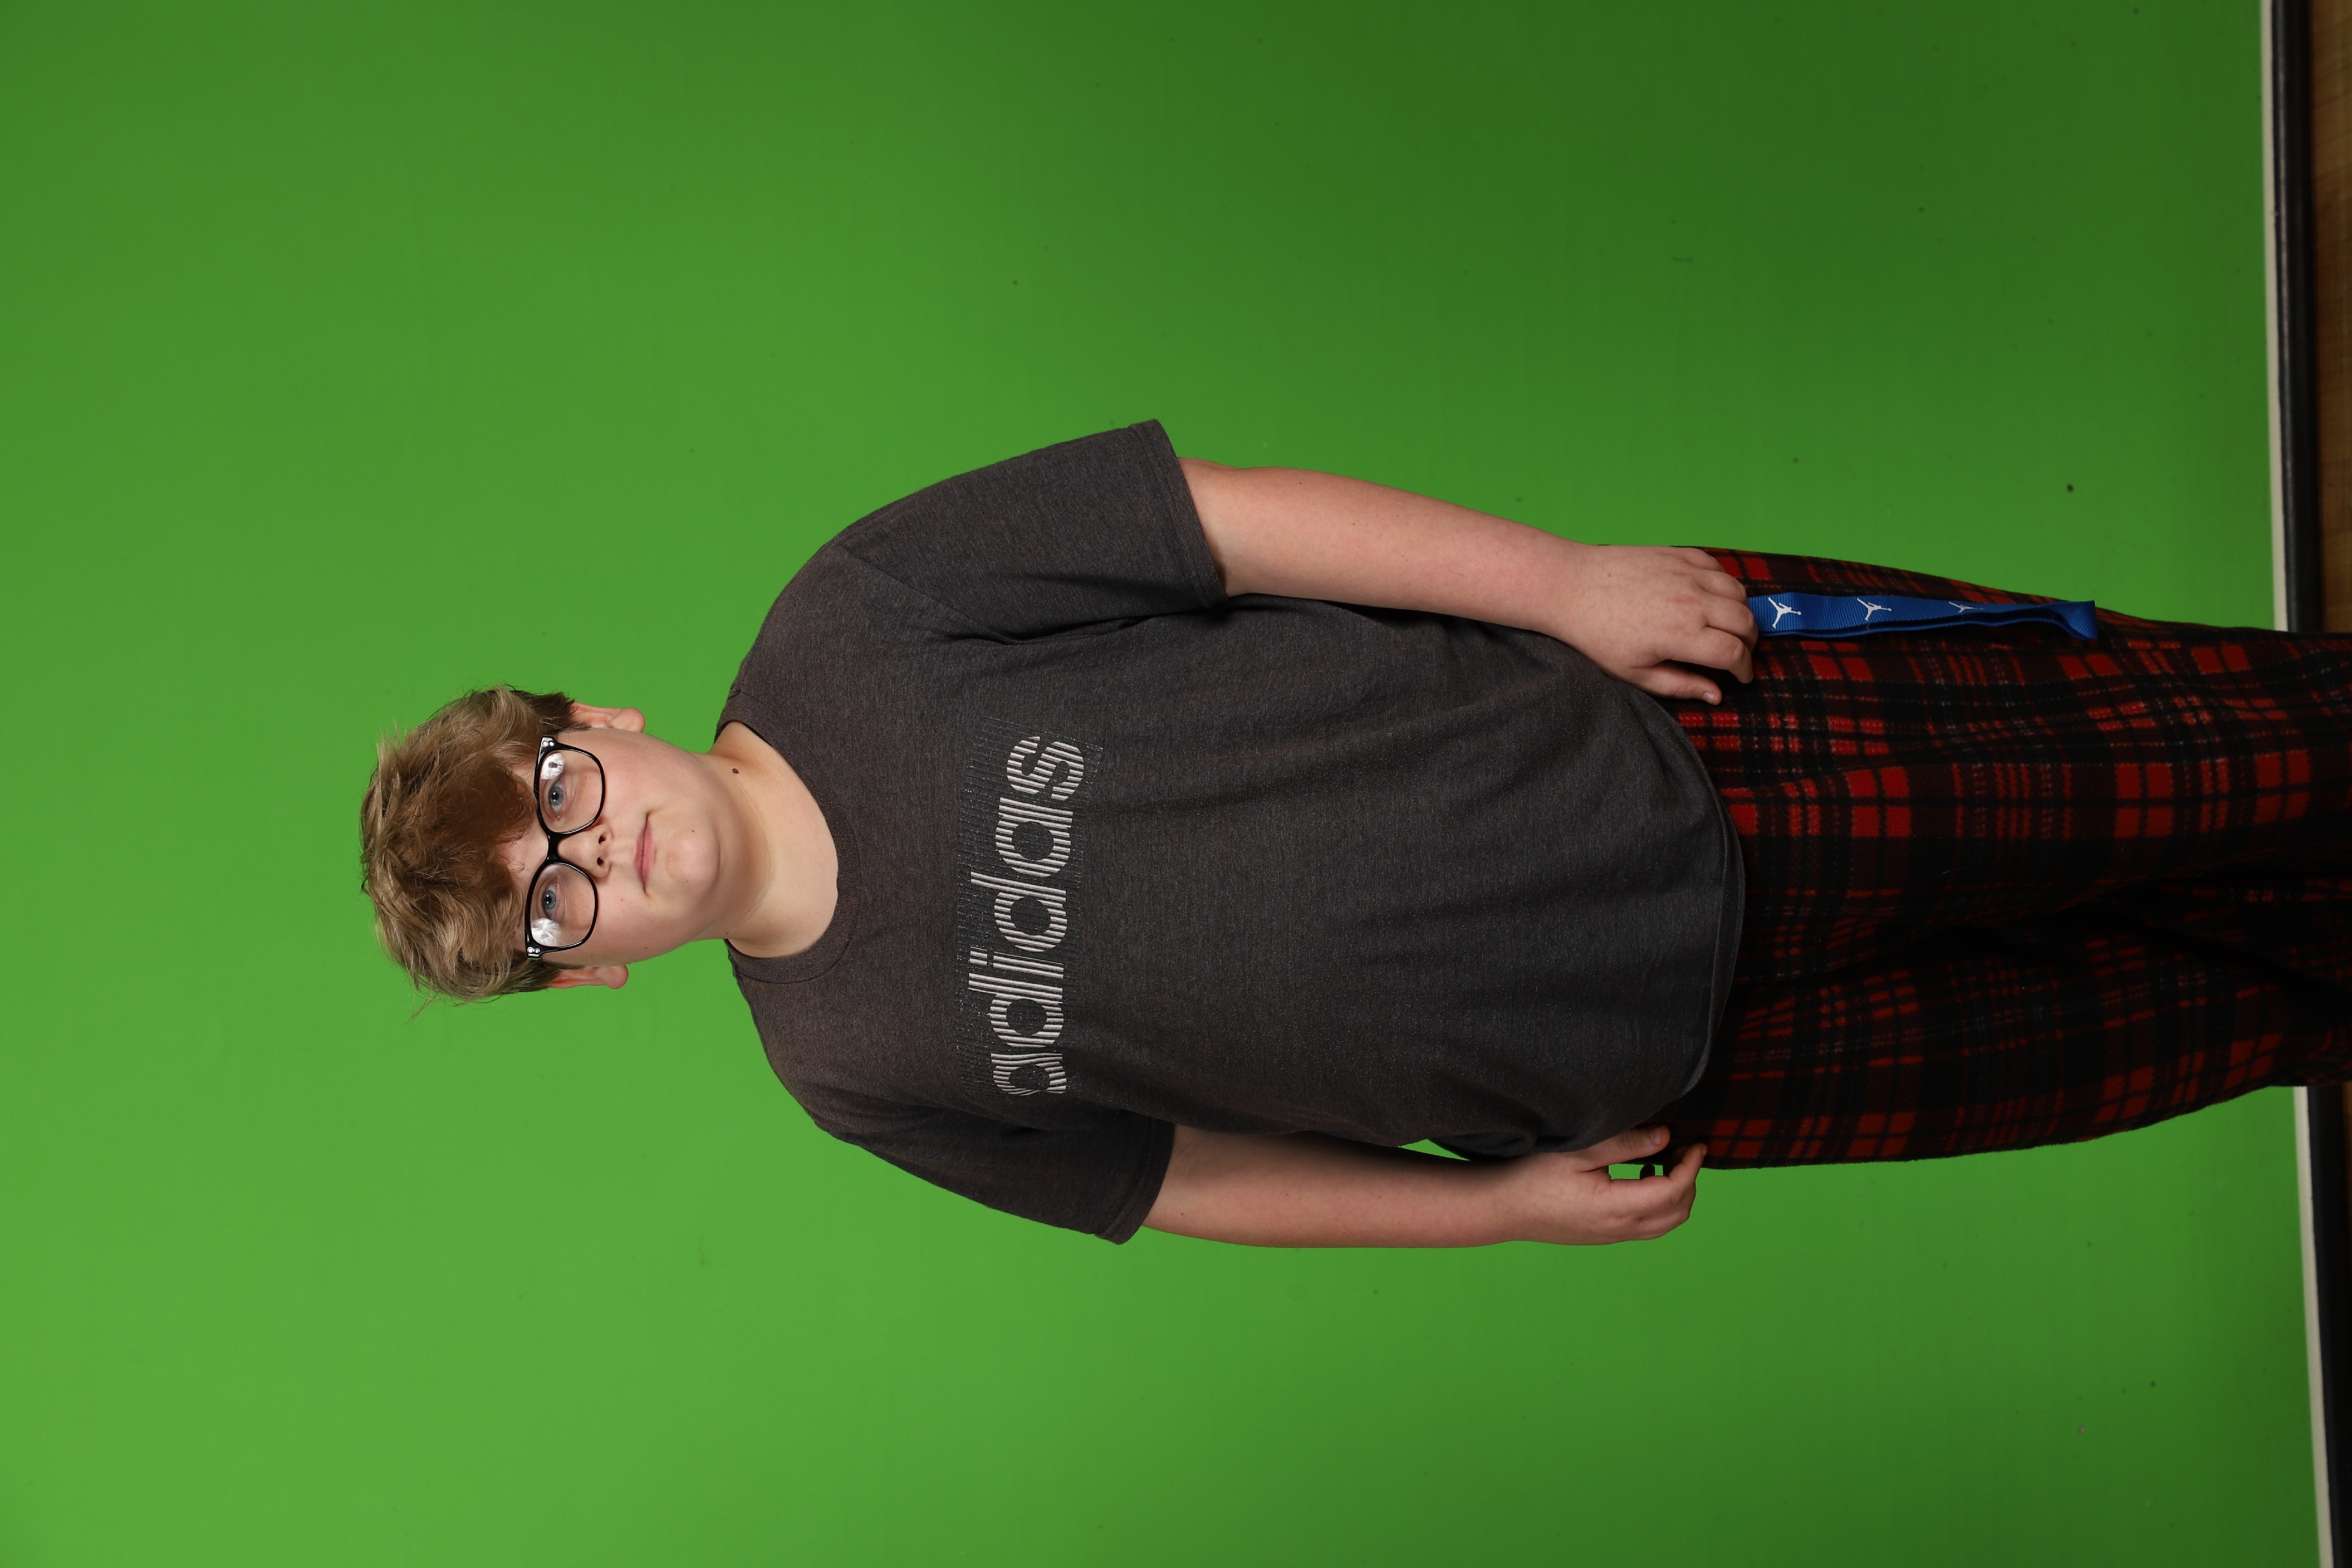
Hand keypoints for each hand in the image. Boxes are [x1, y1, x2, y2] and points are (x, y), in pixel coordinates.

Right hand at [1494, 1125, 1704, 1244]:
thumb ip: (1626, 1143)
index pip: (1674, 1191)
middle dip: (1689, 1181)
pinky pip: (1646, 1226)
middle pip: (1677, 1213)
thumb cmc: (1533, 1174)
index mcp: (1615, 1207)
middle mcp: (1619, 1228)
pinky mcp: (1602, 1235)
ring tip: (1664, 1162)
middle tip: (1683, 1150)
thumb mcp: (1580, 1150)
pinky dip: (1658, 1204)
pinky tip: (1641, 1178)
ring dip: (1675, 1195)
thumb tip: (1666, 1136)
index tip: (1695, 1143)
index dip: (1691, 1166)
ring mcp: (1611, 1236)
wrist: (1501, 1207)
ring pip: (1664, 1224)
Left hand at [1550, 544, 1757, 703]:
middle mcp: (1692, 601)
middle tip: (1739, 653)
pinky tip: (1711, 597)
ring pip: (1738, 591)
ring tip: (1728, 626)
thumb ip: (1680, 685)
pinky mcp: (1678, 554)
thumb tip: (1716, 695)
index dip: (1745, 669)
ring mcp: (1687, 573)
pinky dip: (1724, 583)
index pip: (1735, 653)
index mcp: (1683, 635)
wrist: (1570, 588)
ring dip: (1741, 611)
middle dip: (1750, 642)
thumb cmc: (1596, 635)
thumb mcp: (1634, 674)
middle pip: (1746, 621)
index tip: (1742, 676)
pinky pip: (1717, 567)